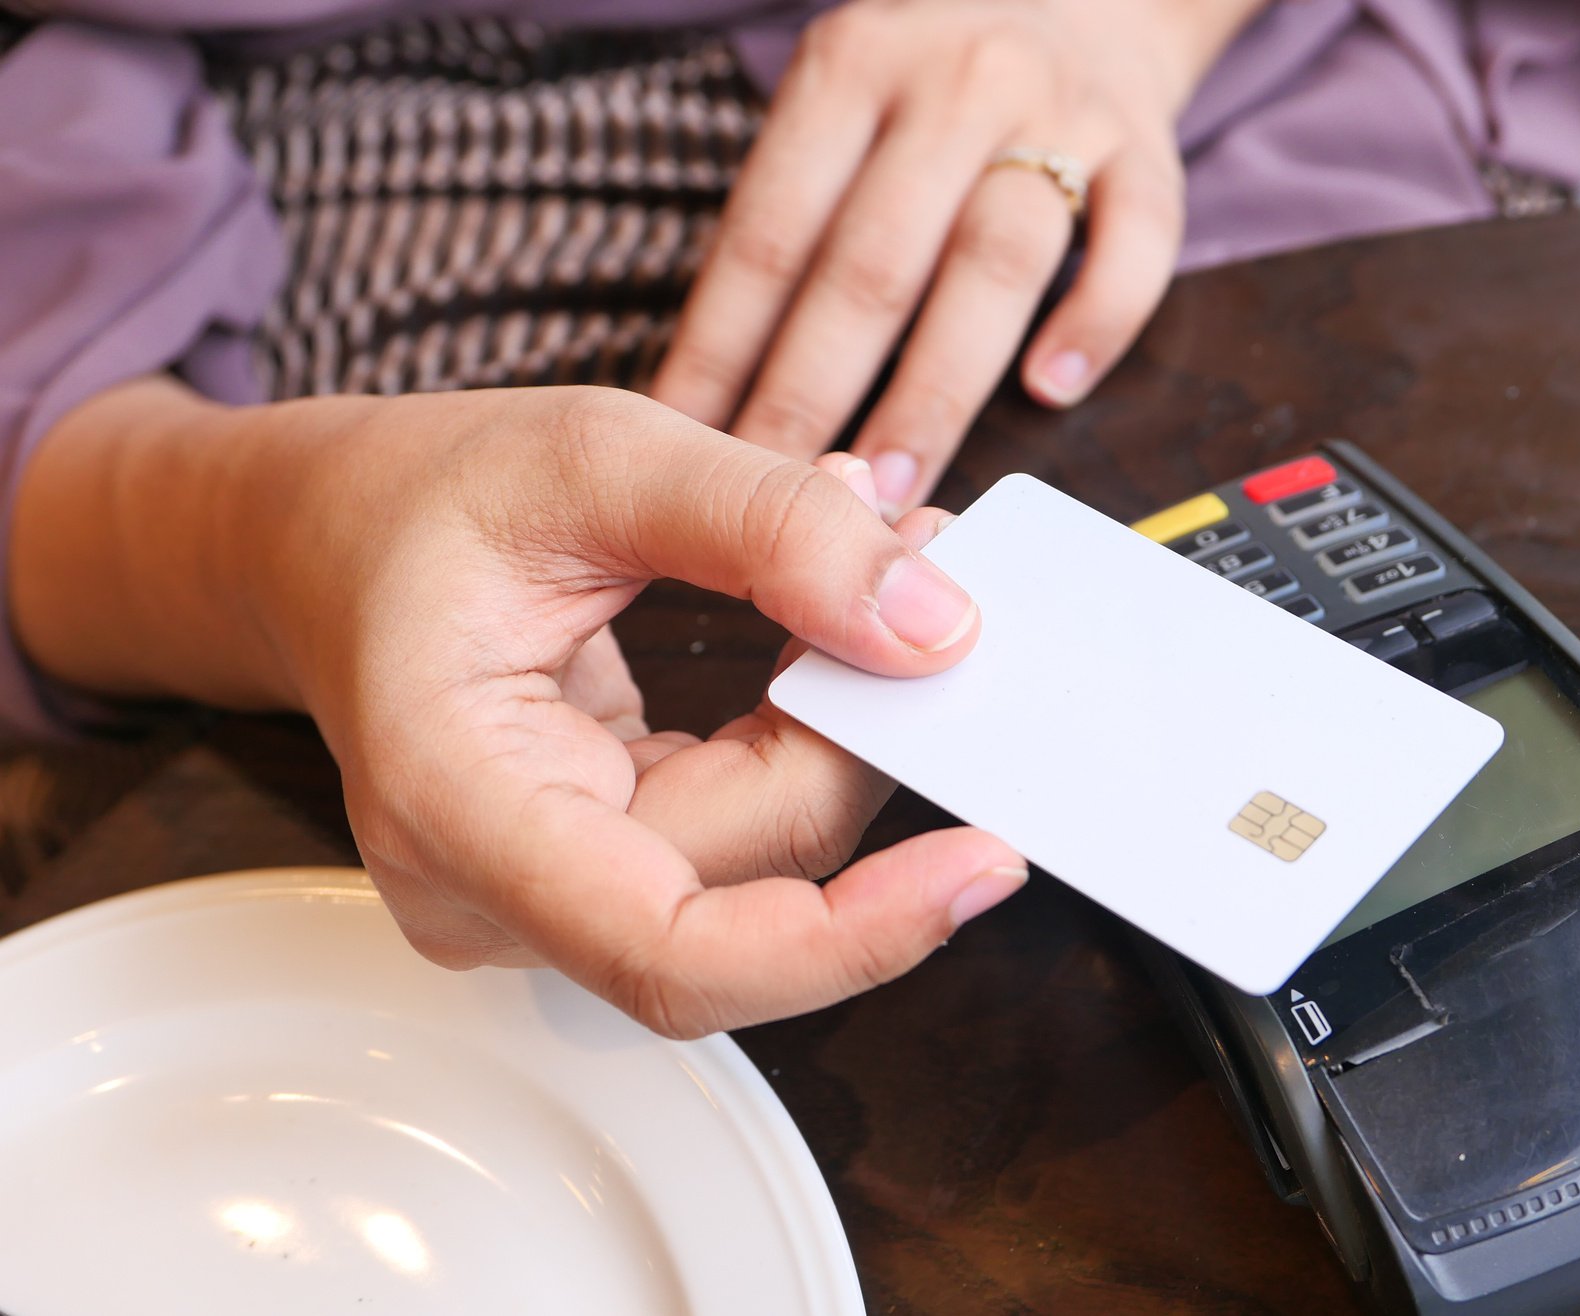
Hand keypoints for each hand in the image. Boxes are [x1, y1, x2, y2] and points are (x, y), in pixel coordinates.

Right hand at [14, 379, 1026, 1035]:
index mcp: (457, 805)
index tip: (982, 866)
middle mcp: (492, 897)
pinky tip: (832, 642)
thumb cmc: (420, 500)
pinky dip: (814, 741)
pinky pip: (749, 838)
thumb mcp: (596, 455)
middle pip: (756, 878)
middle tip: (924, 571)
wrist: (327, 540)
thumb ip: (769, 529)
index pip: (675, 953)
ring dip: (850, 731)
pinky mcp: (597, 882)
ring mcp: (542, 908)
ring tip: (879, 580)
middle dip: (864, 735)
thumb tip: (937, 630)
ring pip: (770, 866)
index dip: (848, 939)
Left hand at [653, 0, 1215, 516]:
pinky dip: (1092, 324)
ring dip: (935, 392)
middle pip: (871, 265)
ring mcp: (1058, 115)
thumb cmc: (937, 86)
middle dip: (818, 397)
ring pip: (992, 266)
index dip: (724, 353)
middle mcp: (951, 84)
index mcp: (850, 69)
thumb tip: (712, 385)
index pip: (769, 236)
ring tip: (893, 486)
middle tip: (786, 500)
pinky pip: (1133, 247)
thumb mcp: (843, 103)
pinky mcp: (1147, 151)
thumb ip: (795, 218)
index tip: (693, 449)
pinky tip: (1049, 392)